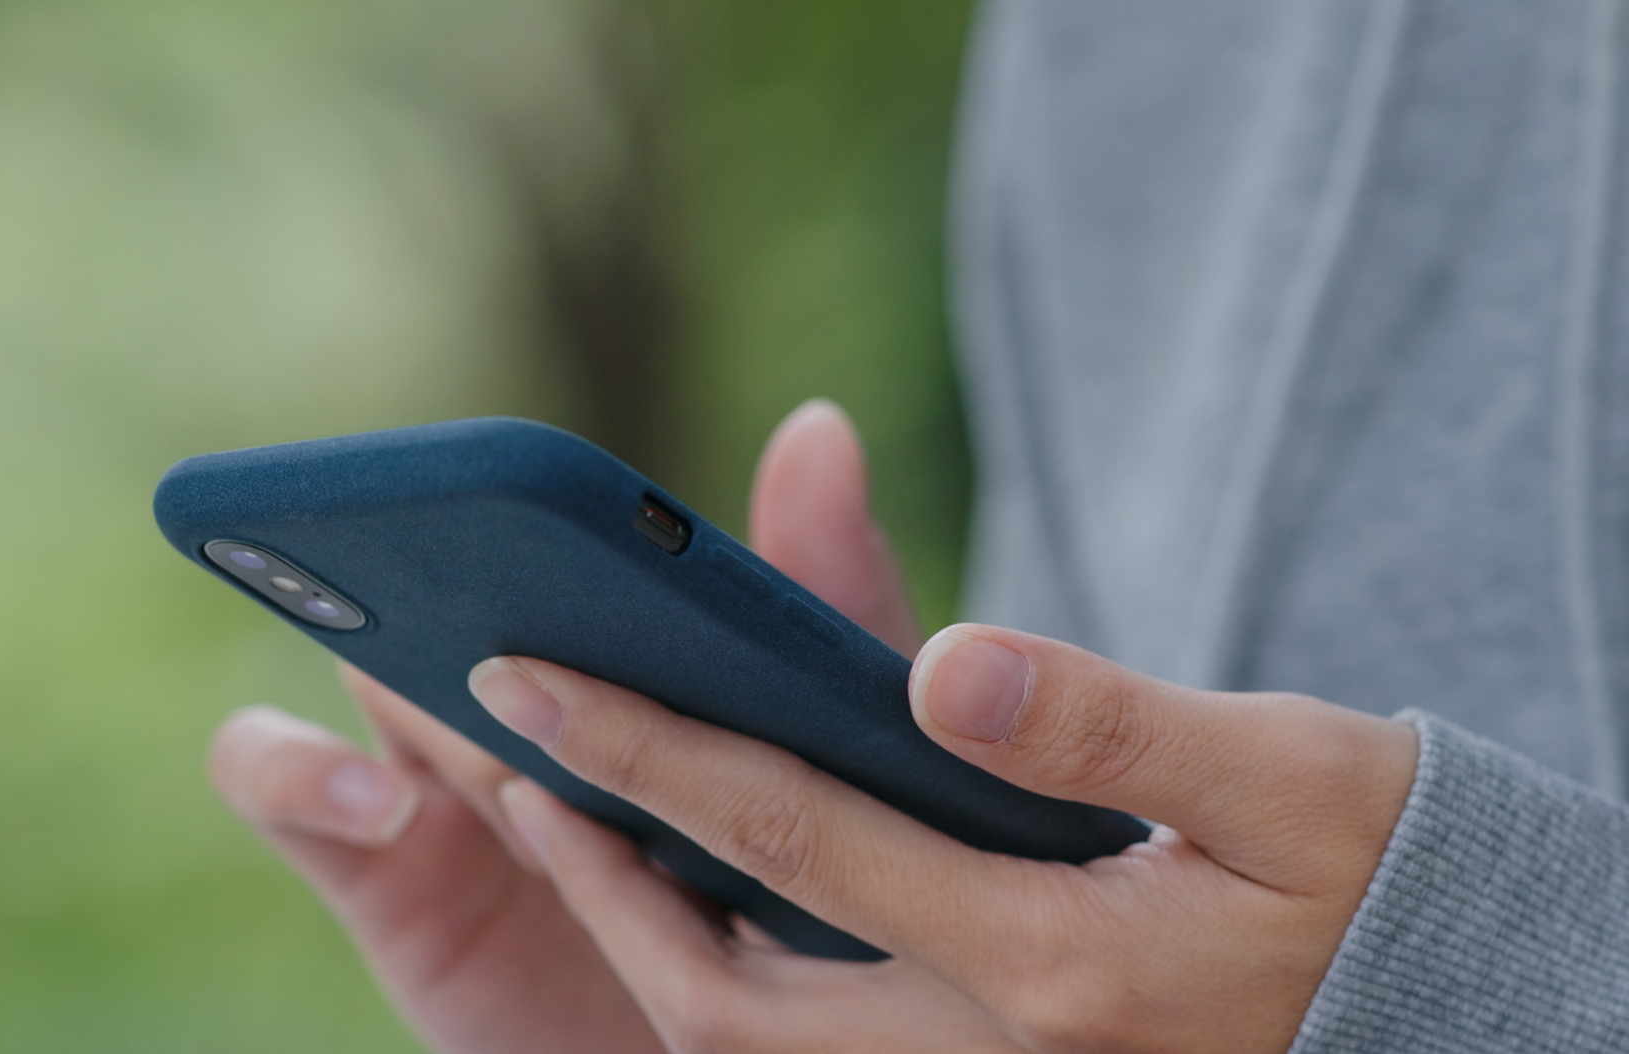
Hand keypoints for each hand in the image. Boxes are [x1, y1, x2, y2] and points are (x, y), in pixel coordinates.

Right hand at [209, 400, 1009, 1051]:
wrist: (737, 1044)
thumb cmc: (781, 903)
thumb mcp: (825, 752)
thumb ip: (816, 605)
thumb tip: (819, 425)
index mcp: (612, 641)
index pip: (550, 532)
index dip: (523, 495)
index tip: (523, 483)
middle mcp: (511, 693)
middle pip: (450, 590)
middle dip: (445, 565)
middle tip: (450, 548)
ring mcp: (435, 776)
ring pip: (366, 668)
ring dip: (394, 661)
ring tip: (423, 675)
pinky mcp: (377, 874)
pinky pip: (290, 797)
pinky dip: (305, 775)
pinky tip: (385, 801)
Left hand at [471, 530, 1420, 1048]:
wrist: (1448, 1001)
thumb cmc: (1382, 878)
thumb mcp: (1289, 779)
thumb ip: (1106, 724)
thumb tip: (937, 665)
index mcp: (1055, 967)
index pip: (791, 838)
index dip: (644, 749)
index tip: (525, 670)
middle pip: (721, 991)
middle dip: (592, 869)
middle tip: (504, 759)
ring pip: (748, 1046)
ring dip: (641, 935)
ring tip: (571, 818)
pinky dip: (723, 973)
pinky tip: (694, 886)